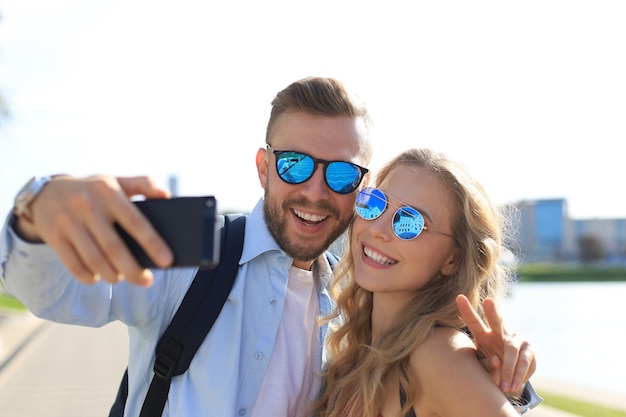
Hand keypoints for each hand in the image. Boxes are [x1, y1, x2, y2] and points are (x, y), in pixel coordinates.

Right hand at [14, 175, 173, 286]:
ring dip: (111, 275)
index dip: (152, 244)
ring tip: (121, 278)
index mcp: (108, 191)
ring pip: (94, 260)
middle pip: (114, 248)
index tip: (167, 261)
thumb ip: (143, 183)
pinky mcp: (52, 235)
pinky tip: (97, 277)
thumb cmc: (92, 190)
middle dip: (133, 270)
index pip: (135, 222)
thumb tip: (166, 195)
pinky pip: (73, 265)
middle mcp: (87, 205)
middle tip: (146, 281)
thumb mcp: (116, 181)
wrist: (45, 191)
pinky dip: (88, 276)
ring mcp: (68, 221)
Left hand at [455, 294, 535, 394]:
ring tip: (504, 388)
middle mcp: (499, 333)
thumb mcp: (484, 368)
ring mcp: (515, 339)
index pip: (474, 322)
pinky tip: (513, 386)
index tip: (459, 297)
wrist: (510, 379)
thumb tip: (497, 361)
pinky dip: (518, 375)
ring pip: (511, 350)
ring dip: (508, 370)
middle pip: (496, 321)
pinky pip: (524, 361)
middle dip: (492, 312)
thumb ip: (487, 364)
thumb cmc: (491, 369)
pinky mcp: (528, 349)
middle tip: (488, 301)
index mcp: (483, 335)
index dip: (467, 310)